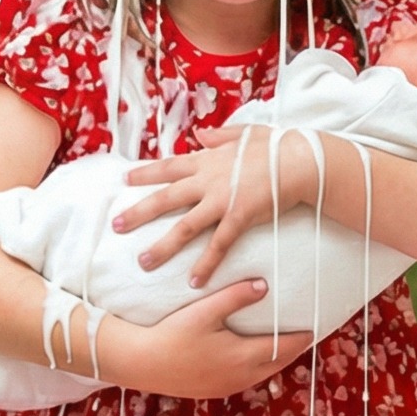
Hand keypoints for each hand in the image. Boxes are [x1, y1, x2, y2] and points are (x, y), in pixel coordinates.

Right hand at [95, 281, 294, 398]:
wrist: (139, 363)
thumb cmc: (171, 334)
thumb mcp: (205, 311)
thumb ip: (235, 297)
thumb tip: (264, 286)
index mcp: (242, 357)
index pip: (284, 347)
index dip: (302, 338)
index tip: (315, 326)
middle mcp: (239, 377)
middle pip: (278, 363)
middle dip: (293, 349)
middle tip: (305, 333)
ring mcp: (226, 387)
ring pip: (262, 374)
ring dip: (275, 359)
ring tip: (284, 343)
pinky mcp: (213, 391)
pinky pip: (246, 379)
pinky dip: (258, 367)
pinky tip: (253, 356)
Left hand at [117, 125, 307, 287]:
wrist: (300, 160)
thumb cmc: (277, 145)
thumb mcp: (244, 133)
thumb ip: (219, 135)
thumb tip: (199, 133)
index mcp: (209, 159)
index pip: (170, 166)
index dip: (146, 174)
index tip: (125, 180)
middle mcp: (209, 181)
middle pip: (166, 198)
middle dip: (139, 212)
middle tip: (116, 226)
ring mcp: (222, 200)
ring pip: (184, 227)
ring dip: (163, 246)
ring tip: (144, 262)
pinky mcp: (239, 218)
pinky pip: (218, 246)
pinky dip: (205, 265)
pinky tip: (193, 282)